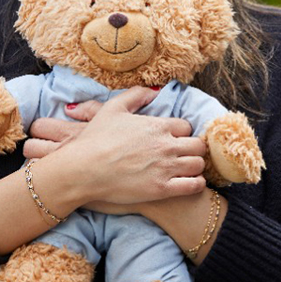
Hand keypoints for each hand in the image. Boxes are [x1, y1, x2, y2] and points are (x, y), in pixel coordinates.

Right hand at [36, 87, 207, 205]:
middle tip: (185, 154)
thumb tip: (153, 91)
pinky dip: (196, 184)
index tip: (176, 138)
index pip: (187, 126)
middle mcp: (166, 145)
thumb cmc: (95, 139)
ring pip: (198, 165)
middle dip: (193, 148)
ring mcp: (165, 168)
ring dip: (195, 166)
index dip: (182, 132)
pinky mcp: (162, 189)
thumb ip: (135, 95)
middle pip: (197, 145)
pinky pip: (193, 186)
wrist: (82, 169)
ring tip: (187, 168)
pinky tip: (190, 182)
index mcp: (158, 126)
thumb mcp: (112, 108)